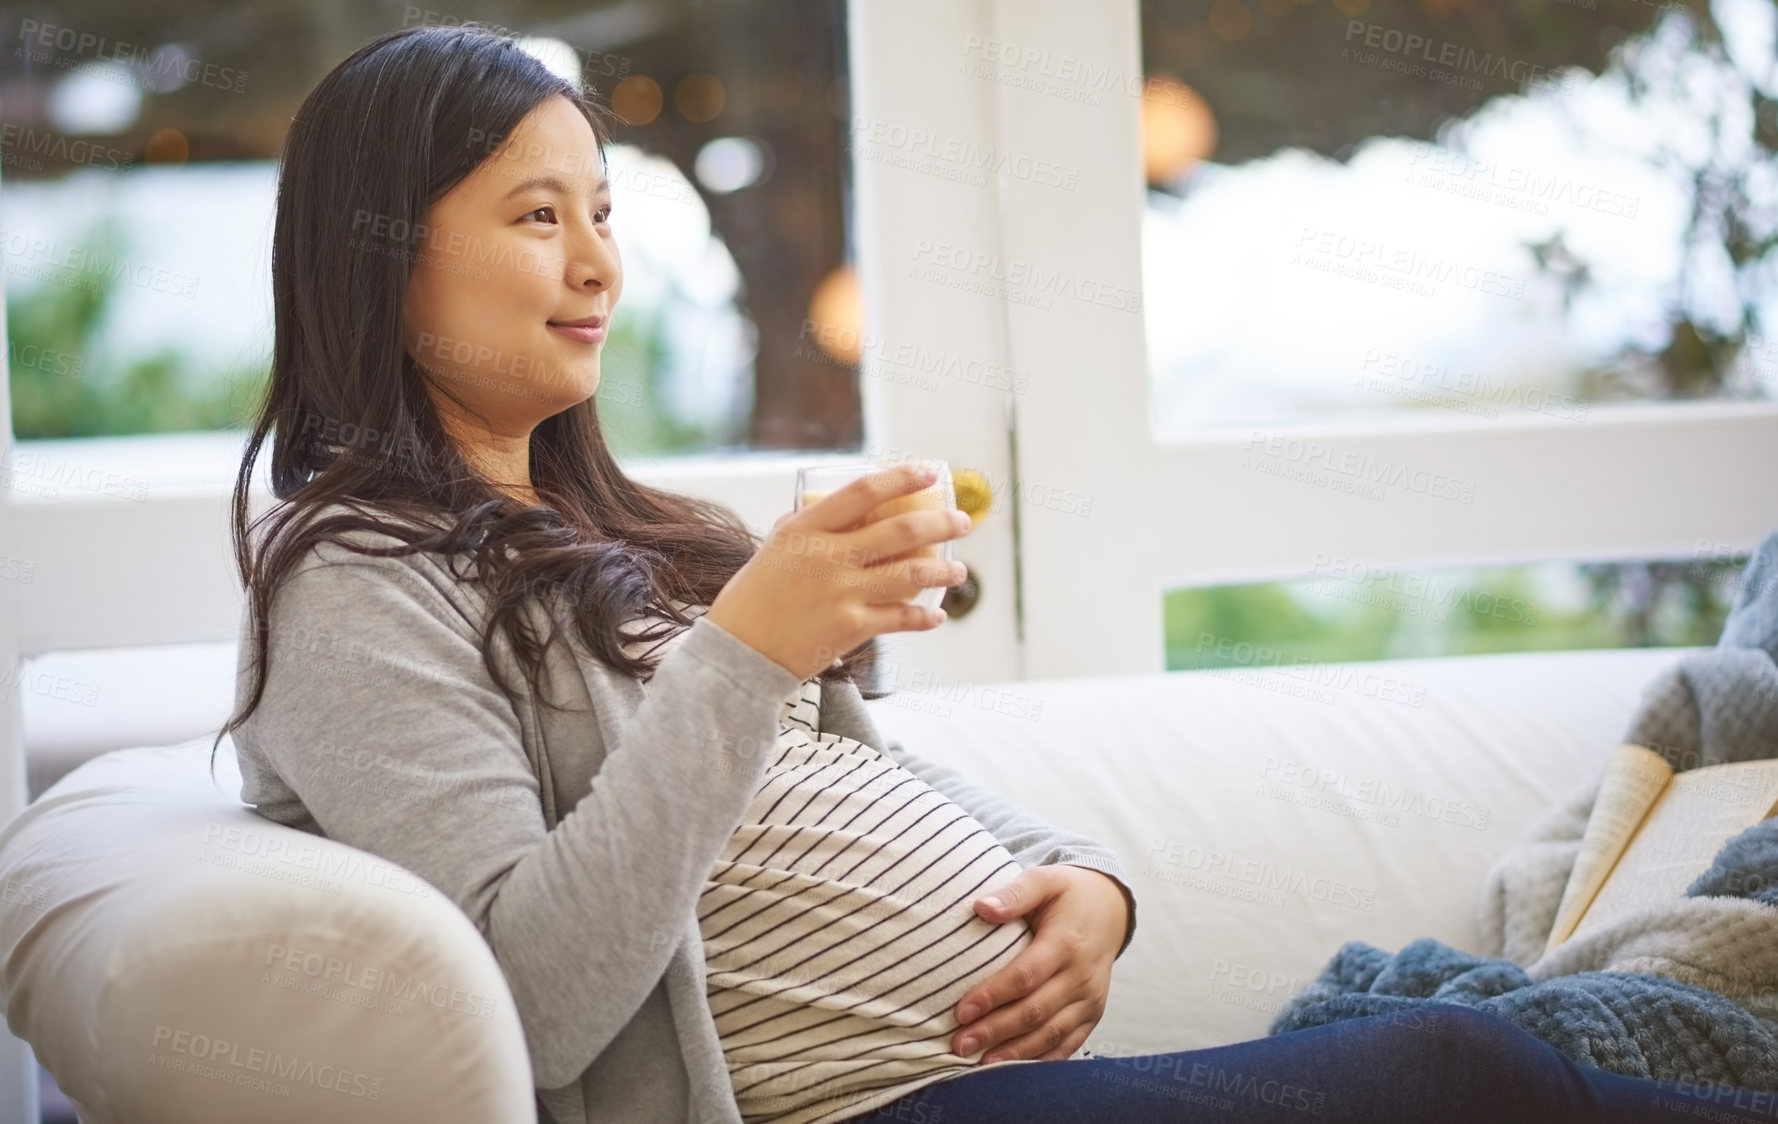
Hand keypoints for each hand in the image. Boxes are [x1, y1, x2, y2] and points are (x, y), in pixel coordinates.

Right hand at [705, 463, 971, 680]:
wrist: (738, 655)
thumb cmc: (750, 600)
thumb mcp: (772, 551)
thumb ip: (803, 529)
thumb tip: (831, 507)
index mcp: (805, 530)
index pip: (863, 492)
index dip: (901, 478)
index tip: (927, 472)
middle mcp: (827, 557)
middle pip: (900, 530)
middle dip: (941, 523)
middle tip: (961, 522)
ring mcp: (842, 593)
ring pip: (911, 574)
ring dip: (943, 570)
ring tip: (958, 569)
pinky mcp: (851, 629)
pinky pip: (900, 618)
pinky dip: (923, 618)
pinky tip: (935, 616)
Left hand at [950, 864, 1129, 1064]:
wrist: (1111, 907)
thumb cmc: (1068, 893)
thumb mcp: (1044, 880)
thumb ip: (1014, 893)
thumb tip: (981, 908)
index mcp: (1066, 942)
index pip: (1025, 976)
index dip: (993, 995)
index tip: (961, 1011)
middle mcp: (1081, 975)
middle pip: (1035, 1011)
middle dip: (995, 1031)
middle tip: (959, 1044)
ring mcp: (1091, 998)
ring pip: (1051, 1033)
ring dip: (1015, 1052)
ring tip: (980, 1063)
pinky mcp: (1094, 1013)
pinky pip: (1069, 1043)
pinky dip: (1042, 1059)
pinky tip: (1015, 1069)